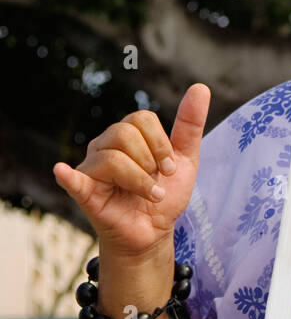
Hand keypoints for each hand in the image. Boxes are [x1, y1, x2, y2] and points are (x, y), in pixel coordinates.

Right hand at [53, 83, 210, 257]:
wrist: (155, 231)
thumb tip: (200, 87)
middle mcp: (105, 145)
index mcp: (127, 134)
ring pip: (112, 158)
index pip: (141, 118)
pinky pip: (74, 180)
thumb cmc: (165, 193)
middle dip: (150, 160)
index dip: (161, 144)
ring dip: (140, 180)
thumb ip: (190, 125)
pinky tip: (62, 171)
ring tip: (149, 196)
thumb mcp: (185, 159)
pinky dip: (68, 176)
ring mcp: (91, 168)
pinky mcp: (84, 193)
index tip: (169, 168)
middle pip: (125, 133)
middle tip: (157, 182)